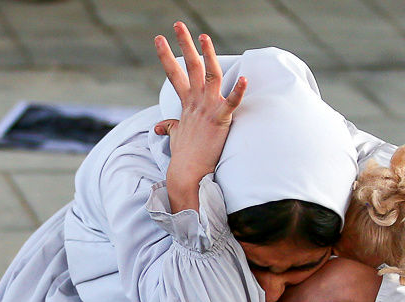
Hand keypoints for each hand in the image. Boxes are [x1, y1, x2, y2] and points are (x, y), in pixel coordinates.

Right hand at [153, 21, 246, 211]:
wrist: (187, 173)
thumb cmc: (184, 156)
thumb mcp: (176, 136)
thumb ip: (171, 126)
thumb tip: (160, 125)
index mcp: (186, 104)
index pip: (173, 74)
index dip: (167, 56)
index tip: (159, 39)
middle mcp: (195, 102)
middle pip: (189, 67)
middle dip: (183, 44)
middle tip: (177, 25)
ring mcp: (207, 109)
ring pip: (209, 75)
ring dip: (207, 54)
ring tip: (203, 36)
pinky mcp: (220, 120)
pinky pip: (231, 103)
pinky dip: (238, 91)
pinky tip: (245, 77)